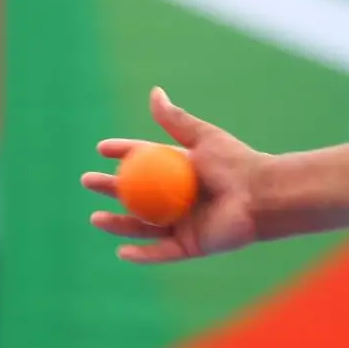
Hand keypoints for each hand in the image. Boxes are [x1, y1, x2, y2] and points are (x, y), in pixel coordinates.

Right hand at [82, 88, 266, 263]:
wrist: (261, 195)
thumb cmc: (236, 163)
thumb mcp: (203, 138)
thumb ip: (176, 120)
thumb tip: (154, 92)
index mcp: (181, 171)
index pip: (145, 161)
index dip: (123, 154)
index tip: (101, 148)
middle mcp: (179, 199)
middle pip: (136, 195)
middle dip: (110, 190)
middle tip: (87, 181)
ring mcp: (185, 224)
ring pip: (143, 227)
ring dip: (118, 225)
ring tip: (95, 218)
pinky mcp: (192, 246)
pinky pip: (162, 253)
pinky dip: (142, 254)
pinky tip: (122, 251)